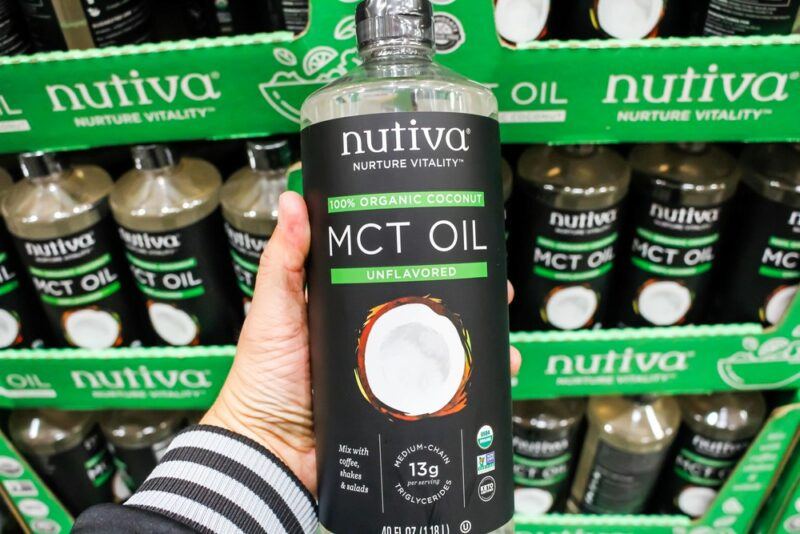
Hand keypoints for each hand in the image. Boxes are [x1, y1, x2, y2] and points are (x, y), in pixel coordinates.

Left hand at [202, 191, 520, 494]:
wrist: (269, 453)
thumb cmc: (262, 381)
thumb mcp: (273, 311)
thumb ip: (284, 260)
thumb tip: (295, 201)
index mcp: (347, 310)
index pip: (396, 274)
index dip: (428, 258)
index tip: (459, 242)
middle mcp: (373, 340)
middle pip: (430, 313)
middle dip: (470, 300)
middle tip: (498, 291)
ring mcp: (390, 376)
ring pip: (446, 353)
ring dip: (479, 343)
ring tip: (503, 337)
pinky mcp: (399, 409)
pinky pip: (442, 394)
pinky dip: (472, 387)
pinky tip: (495, 376)